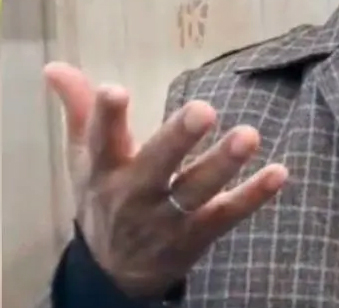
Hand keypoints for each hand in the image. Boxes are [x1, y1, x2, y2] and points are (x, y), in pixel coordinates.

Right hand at [45, 62, 287, 298]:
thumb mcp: (86, 159)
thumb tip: (55, 66)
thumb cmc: (105, 197)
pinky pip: (227, 215)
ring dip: (223, 163)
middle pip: (156, 165)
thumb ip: (80, 111)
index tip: (113, 89)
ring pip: (196, 190)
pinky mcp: (197, 235)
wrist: (114, 273)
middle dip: (178, 138)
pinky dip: (254, 196)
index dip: (106, 117)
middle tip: (204, 110)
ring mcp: (167, 219)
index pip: (101, 141)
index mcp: (104, 170)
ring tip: (250, 134)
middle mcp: (134, 195)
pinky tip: (280, 172)